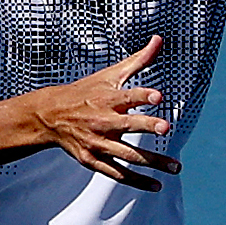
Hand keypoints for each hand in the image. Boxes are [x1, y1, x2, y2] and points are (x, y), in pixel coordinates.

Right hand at [32, 38, 177, 186]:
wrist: (50, 116)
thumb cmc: (86, 93)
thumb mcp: (110, 75)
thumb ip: (139, 60)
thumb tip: (158, 40)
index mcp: (107, 99)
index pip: (126, 96)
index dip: (142, 95)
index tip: (157, 96)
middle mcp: (102, 121)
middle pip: (127, 125)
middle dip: (146, 126)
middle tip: (165, 127)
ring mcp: (98, 143)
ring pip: (127, 153)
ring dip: (152, 161)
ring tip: (175, 167)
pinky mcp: (93, 159)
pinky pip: (117, 173)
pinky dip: (137, 180)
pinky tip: (156, 185)